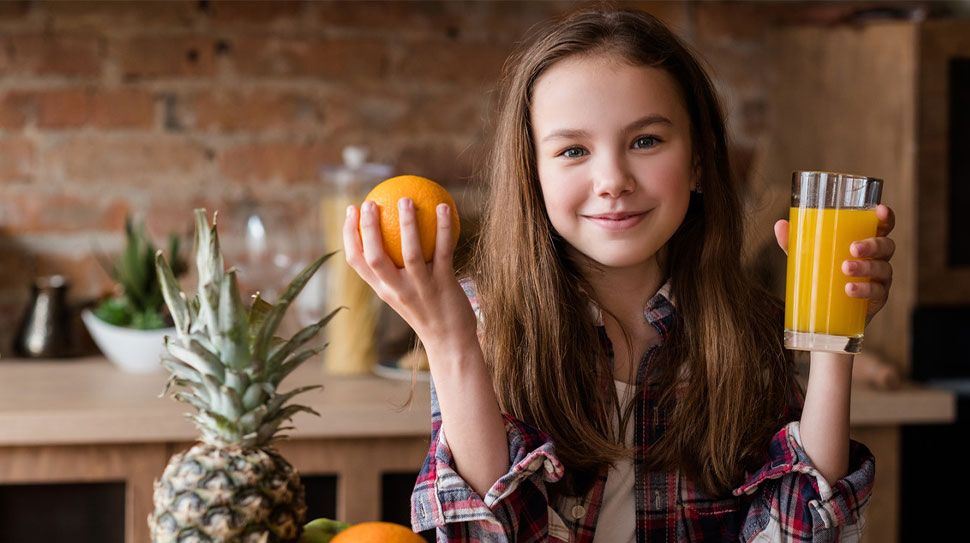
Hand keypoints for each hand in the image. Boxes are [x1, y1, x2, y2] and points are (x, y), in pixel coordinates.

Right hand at [343, 198, 477, 349]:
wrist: (451, 341)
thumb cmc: (428, 310)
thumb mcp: (404, 293)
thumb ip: (395, 270)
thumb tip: (393, 231)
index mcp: (383, 290)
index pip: (356, 261)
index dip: (349, 234)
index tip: (351, 209)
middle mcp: (397, 290)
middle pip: (375, 256)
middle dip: (368, 228)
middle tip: (370, 201)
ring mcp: (420, 288)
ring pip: (410, 253)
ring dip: (407, 224)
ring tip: (406, 199)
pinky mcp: (444, 285)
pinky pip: (443, 251)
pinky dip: (443, 228)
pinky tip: (445, 207)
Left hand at [774, 204, 894, 325]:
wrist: (827, 311)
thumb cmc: (823, 273)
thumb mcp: (808, 256)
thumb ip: (796, 242)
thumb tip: (780, 225)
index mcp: (866, 241)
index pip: (883, 226)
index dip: (886, 217)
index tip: (880, 211)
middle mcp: (878, 258)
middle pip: (886, 246)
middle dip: (872, 245)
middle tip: (853, 248)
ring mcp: (880, 279)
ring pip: (882, 269)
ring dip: (866, 268)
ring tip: (845, 269)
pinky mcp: (877, 299)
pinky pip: (877, 293)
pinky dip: (864, 290)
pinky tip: (850, 290)